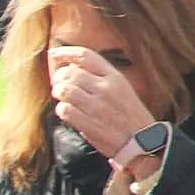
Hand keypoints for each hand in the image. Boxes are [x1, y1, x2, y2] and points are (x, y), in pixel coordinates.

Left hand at [49, 46, 155, 161]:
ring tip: (63, 98)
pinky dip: (61, 110)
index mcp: (115, 77)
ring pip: (64, 90)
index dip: (66, 53)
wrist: (141, 141)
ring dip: (58, 94)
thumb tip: (71, 67)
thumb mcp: (121, 88)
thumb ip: (100, 77)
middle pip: (70, 73)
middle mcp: (106, 89)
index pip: (86, 56)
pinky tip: (67, 112)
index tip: (54, 54)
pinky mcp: (88, 123)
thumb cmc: (128, 114)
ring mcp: (96, 106)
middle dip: (58, 78)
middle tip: (58, 85)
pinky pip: (64, 110)